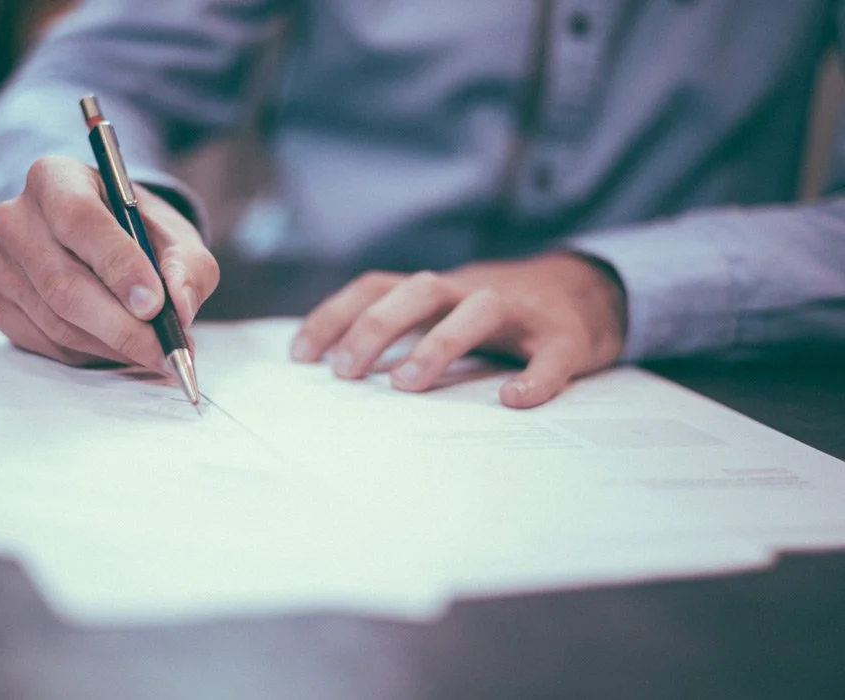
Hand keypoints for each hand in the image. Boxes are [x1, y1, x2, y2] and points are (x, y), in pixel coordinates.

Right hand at [0, 155, 218, 369]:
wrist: (108, 243)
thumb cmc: (141, 234)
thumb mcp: (177, 238)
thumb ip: (188, 267)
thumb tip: (180, 307)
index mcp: (56, 178)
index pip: (78, 219)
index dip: (118, 265)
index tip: (155, 304)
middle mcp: (15, 217)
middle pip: (63, 282)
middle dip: (122, 325)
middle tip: (165, 349)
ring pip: (57, 320)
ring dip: (112, 345)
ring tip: (154, 351)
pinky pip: (45, 342)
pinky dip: (90, 354)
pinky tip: (120, 347)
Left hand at [290, 253, 626, 407]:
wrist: (587, 292)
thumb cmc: (499, 315)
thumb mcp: (446, 312)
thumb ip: (404, 332)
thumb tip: (339, 372)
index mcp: (438, 290)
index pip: (377, 287)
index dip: (336, 315)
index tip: (301, 356)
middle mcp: (472, 291)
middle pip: (419, 290)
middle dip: (376, 327)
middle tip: (345, 372)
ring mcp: (521, 312)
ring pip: (479, 310)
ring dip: (439, 343)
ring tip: (406, 385)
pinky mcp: (565, 337)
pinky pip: (550, 355)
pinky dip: (535, 377)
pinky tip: (514, 400)